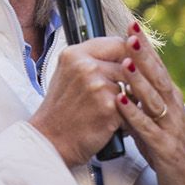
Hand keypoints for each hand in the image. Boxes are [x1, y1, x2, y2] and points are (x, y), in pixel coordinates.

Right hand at [29, 37, 130, 167]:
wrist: (51, 141)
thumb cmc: (61, 110)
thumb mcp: (68, 74)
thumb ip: (93, 60)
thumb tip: (124, 50)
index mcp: (75, 54)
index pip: (117, 43)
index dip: (129, 54)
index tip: (133, 64)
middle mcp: (86, 66)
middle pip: (129, 65)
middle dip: (131, 80)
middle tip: (124, 93)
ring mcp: (98, 86)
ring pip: (131, 86)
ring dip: (130, 99)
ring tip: (113, 109)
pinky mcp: (109, 107)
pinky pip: (131, 107)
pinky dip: (126, 117)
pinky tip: (112, 122)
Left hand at [115, 25, 184, 184]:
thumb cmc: (166, 146)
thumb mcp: (152, 117)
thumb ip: (140, 98)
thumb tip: (120, 74)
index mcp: (170, 98)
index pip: (157, 66)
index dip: (145, 46)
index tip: (132, 25)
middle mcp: (173, 108)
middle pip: (158, 76)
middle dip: (144, 55)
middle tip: (130, 34)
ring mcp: (170, 126)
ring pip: (154, 99)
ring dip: (139, 80)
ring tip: (125, 62)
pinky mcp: (165, 147)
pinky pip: (147, 127)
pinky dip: (134, 113)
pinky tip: (121, 101)